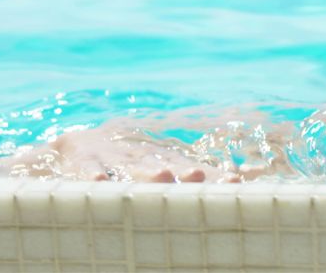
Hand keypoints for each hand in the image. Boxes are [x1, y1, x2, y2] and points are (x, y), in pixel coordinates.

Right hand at [8, 127, 241, 182]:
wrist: (80, 143)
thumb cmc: (132, 163)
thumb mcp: (163, 165)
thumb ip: (200, 174)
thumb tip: (245, 177)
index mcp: (166, 160)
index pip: (194, 168)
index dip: (213, 176)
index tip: (235, 181)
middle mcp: (145, 156)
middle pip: (167, 164)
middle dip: (184, 171)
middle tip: (200, 177)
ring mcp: (115, 156)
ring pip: (132, 165)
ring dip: (146, 172)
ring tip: (162, 176)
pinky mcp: (84, 159)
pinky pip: (87, 169)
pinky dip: (92, 176)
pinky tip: (100, 183)